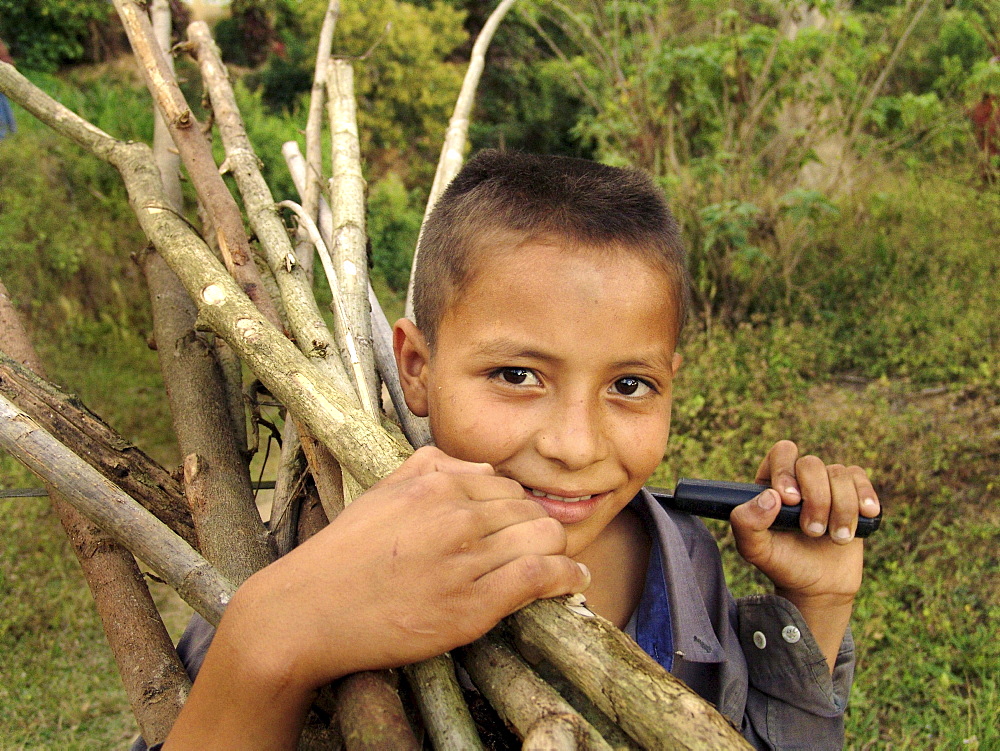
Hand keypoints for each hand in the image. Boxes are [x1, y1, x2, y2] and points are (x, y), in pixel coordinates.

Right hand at [225, 446, 589, 687]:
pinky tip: (573, 580)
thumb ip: (432, 466)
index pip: (506, 486)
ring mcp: (466, 560)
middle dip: (542, 527)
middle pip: (531, 511)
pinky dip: (565, 577)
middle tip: (544, 546)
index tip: (524, 524)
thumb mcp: (382, 490)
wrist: (309, 611)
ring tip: (562, 563)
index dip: (520, 508)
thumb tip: (482, 467)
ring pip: (544, 539)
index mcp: (436, 486)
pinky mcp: (473, 604)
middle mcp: (456, 516)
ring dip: (558, 551)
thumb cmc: (344, 554)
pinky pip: (539, 577)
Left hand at [728, 440, 879, 669]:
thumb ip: (747, 523)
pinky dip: (865, 497)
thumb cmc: (783, 564)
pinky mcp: (853, 494)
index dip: (786, 471)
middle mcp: (799, 478)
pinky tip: (865, 515)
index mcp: (771, 483)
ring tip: (836, 538)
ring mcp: (827, 484)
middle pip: (812, 464)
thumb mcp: (755, 550)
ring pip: (840, 474)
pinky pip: (861, 480)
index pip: (781, 454)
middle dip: (816, 499)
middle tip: (812, 531)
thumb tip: (769, 497)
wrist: (819, 586)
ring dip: (842, 509)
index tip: (789, 500)